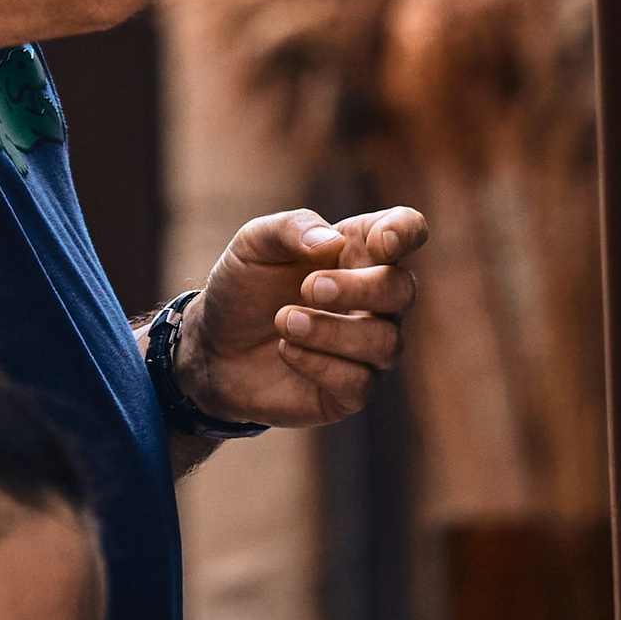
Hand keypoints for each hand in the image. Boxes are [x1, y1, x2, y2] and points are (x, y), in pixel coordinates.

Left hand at [182, 209, 424, 428]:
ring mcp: (368, 347)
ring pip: (385, 341)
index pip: (407, 230)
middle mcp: (374, 300)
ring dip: (332, 330)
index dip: (405, 232)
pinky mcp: (351, 391)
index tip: (380, 242)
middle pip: (402, 289)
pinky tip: (285, 350)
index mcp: (357, 251)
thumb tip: (331, 242)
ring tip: (284, 320)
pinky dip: (319, 363)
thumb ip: (291, 229)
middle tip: (309, 288)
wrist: (213, 348)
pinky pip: (359, 382)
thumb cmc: (243, 288)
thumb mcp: (253, 245)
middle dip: (359, 288)